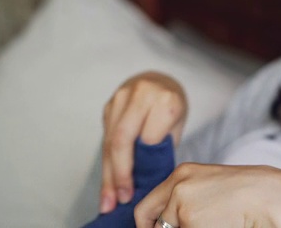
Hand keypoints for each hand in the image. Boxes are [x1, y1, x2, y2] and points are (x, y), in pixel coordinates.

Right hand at [101, 71, 187, 212]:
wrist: (160, 80)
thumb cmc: (172, 105)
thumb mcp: (175, 125)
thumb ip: (160, 148)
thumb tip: (143, 184)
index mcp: (164, 100)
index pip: (146, 139)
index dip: (138, 168)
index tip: (134, 192)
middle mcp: (140, 95)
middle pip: (121, 139)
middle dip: (118, 173)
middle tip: (118, 199)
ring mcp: (121, 97)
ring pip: (109, 140)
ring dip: (108, 173)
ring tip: (108, 200)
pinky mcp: (109, 104)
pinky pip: (105, 137)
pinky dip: (107, 162)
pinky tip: (107, 181)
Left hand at [134, 163, 280, 227]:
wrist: (272, 197)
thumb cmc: (251, 194)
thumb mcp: (213, 189)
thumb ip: (188, 200)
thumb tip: (166, 222)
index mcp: (184, 173)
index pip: (149, 205)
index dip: (149, 224)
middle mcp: (178, 183)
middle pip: (147, 218)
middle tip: (186, 225)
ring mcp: (181, 200)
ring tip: (216, 222)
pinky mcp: (188, 218)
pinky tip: (221, 225)